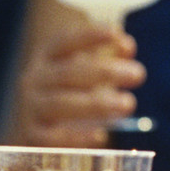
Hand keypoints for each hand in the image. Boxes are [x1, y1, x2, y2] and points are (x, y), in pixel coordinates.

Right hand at [4, 26, 145, 147]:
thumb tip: (126, 48)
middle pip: (68, 73)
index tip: (116, 33)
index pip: (64, 41)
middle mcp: (34, 80)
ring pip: (60, 103)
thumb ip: (105, 59)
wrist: (36, 128)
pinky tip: (101, 136)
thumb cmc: (69, 94)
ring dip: (96, 104)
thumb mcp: (85, 73)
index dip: (88, 36)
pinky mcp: (32, 136)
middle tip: (138, 74)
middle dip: (104, 72)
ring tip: (128, 104)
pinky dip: (77, 136)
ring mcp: (31, 108)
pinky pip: (52, 137)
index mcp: (46, 58)